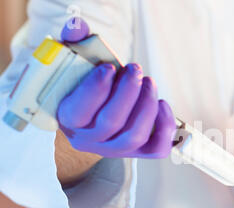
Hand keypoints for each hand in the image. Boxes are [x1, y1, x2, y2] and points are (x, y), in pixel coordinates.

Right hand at [57, 18, 175, 158]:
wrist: (94, 110)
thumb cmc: (84, 83)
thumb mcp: (72, 63)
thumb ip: (73, 43)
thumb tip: (79, 28)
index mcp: (67, 118)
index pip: (78, 112)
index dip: (96, 90)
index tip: (109, 68)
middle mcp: (90, 139)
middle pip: (111, 123)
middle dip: (127, 93)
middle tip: (136, 69)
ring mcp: (115, 148)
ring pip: (134, 136)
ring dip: (147, 106)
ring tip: (149, 82)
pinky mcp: (138, 151)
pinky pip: (156, 149)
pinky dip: (164, 126)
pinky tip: (162, 104)